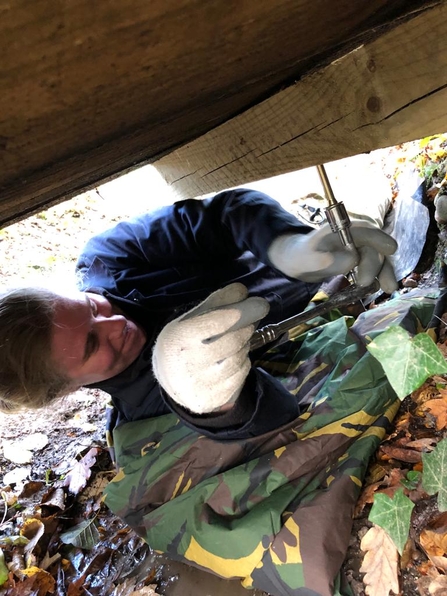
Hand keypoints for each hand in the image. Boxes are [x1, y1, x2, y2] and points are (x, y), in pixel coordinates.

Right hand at [152, 283, 269, 413]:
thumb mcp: (194, 317)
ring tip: (240, 337)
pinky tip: (235, 357)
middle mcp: (184, 364)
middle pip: (231, 342)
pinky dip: (244, 363)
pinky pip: (240, 376)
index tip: (260, 304)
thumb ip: (217, 302)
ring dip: (246, 344)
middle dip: (247, 326)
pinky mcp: (211, 399)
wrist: (171, 377)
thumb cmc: (186, 340)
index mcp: (177, 338)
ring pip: (238, 359)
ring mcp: (198, 385)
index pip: (214, 323)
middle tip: (254, 317)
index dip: (240, 312)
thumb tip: (243, 291)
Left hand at [267, 221, 397, 292]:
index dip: (379, 239)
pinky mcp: (363, 260)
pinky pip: (375, 267)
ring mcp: (361, 248)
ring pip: (379, 258)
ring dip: (385, 272)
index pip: (366, 230)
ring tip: (388, 288)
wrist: (301, 262)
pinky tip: (383, 287)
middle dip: (375, 265)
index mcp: (344, 229)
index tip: (391, 250)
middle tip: (364, 283)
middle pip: (374, 248)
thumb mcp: (309, 259)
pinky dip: (380, 277)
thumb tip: (352, 260)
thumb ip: (326, 260)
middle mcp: (356, 236)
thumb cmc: (303, 257)